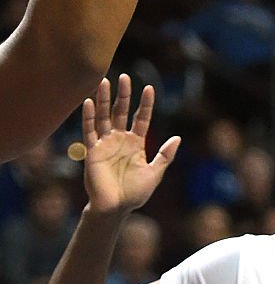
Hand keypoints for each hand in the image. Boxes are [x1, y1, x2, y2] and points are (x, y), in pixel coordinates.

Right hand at [82, 74, 180, 215]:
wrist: (116, 207)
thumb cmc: (136, 193)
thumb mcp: (154, 173)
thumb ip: (165, 155)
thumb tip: (178, 138)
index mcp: (136, 144)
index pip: (141, 119)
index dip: (145, 104)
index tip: (148, 87)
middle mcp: (120, 140)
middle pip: (121, 112)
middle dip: (123, 95)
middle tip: (124, 76)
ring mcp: (105, 143)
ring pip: (104, 116)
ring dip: (103, 99)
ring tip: (104, 81)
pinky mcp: (92, 151)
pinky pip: (90, 131)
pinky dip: (89, 116)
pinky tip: (88, 101)